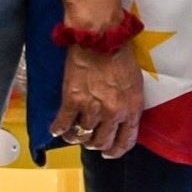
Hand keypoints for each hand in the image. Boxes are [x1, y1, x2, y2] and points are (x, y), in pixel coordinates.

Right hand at [52, 41, 144, 158]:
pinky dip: (58, 130)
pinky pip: (63, 125)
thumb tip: (121, 119)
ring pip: (82, 136)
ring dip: (76, 137)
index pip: (126, 141)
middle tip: (89, 141)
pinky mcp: (72, 101)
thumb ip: (129, 104)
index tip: (109, 153)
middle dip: (95, 145)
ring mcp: (92, 108)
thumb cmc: (120, 55)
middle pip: (101, 143)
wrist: (100, 37)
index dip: (116, 151)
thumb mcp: (135, 83)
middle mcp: (113, 113)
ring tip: (73, 132)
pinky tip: (57, 129)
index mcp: (131, 109)